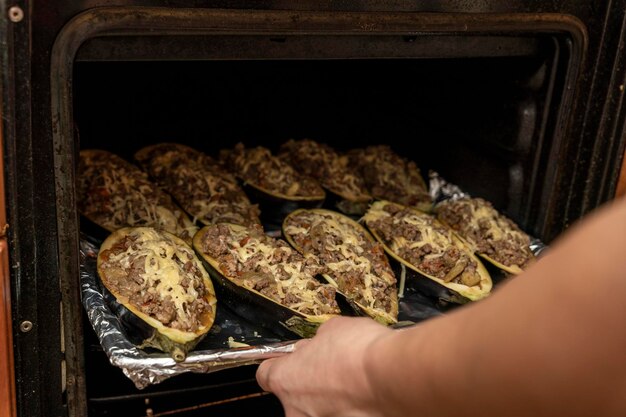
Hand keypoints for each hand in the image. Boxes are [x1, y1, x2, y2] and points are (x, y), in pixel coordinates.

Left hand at [256, 316, 392, 416]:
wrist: (391, 377)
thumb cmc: (358, 352)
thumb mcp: (333, 328)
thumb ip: (320, 339)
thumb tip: (322, 342)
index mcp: (285, 379)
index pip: (266, 375)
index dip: (279, 364)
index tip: (291, 359)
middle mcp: (297, 409)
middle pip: (293, 396)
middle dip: (309, 383)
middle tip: (331, 368)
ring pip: (318, 409)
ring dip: (331, 396)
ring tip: (353, 381)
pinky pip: (340, 413)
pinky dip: (350, 406)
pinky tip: (364, 394)